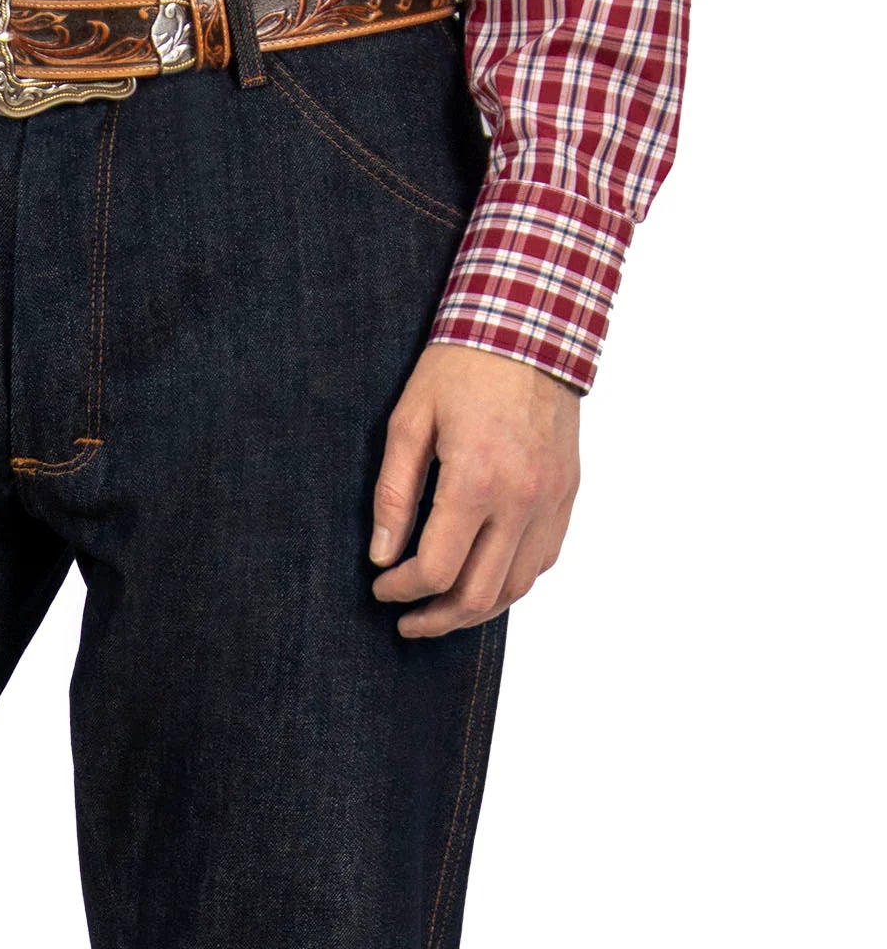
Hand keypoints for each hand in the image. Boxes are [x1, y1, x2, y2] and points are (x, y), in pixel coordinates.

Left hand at [370, 344, 579, 638]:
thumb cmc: (463, 366)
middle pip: (479, 594)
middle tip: (408, 623)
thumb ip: (394, 494)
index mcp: (476, 481)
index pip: (436, 570)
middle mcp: (521, 499)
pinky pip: (542, 560)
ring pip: (516, 588)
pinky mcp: (567, 494)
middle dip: (437, 619)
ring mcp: (551, 500)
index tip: (381, 586)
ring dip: (476, 610)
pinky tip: (483, 577)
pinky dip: (511, 581)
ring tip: (443, 611)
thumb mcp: (409, 421)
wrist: (531, 325)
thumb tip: (381, 553)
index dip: (401, 591)